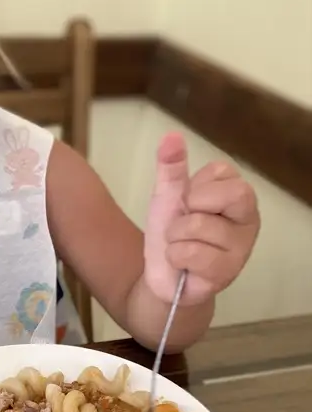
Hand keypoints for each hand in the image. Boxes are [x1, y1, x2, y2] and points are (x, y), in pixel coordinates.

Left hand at [144, 132, 259, 305]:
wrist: (162, 276)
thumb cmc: (172, 233)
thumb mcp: (167, 195)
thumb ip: (170, 166)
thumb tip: (172, 135)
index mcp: (237, 195)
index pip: (223, 171)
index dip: (196, 186)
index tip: (189, 202)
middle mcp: (248, 219)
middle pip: (233, 193)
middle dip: (193, 207)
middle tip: (187, 223)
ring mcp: (242, 247)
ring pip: (199, 225)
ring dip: (176, 236)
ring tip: (182, 246)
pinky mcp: (227, 272)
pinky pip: (192, 252)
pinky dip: (176, 256)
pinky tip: (185, 264)